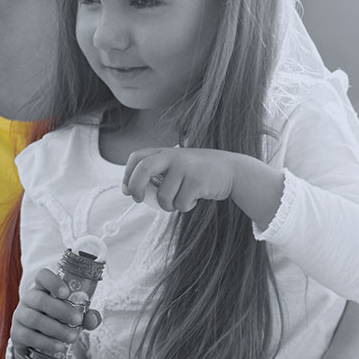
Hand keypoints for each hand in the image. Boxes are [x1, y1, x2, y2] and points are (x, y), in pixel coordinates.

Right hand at [10, 269, 98, 358]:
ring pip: (34, 319)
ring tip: (72, 337)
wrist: (39, 343)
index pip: (42, 276)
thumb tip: (92, 319)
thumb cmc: (59, 322)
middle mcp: (29, 299)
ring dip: (56, 329)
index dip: (52, 282)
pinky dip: (46, 342)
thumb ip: (87, 316)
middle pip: (39, 299)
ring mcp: (20, 315)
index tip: (66, 293)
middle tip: (78, 320)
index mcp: (43, 289)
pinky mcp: (16, 333)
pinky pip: (29, 336)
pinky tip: (59, 346)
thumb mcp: (75, 317)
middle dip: (61, 310)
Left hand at [121, 146, 249, 213]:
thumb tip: (132, 190)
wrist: (232, 170)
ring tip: (181, 199)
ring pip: (163, 196)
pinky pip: (180, 203)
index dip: (127, 174)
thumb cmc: (199, 172)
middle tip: (138, 199)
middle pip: (143, 170)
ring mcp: (186, 167)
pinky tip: (195, 199)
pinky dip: (185, 207)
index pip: (137, 158)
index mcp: (165, 152)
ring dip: (169, 205)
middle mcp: (173, 156)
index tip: (127, 190)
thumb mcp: (177, 165)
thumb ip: (158, 172)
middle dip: (135, 187)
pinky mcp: (197, 181)